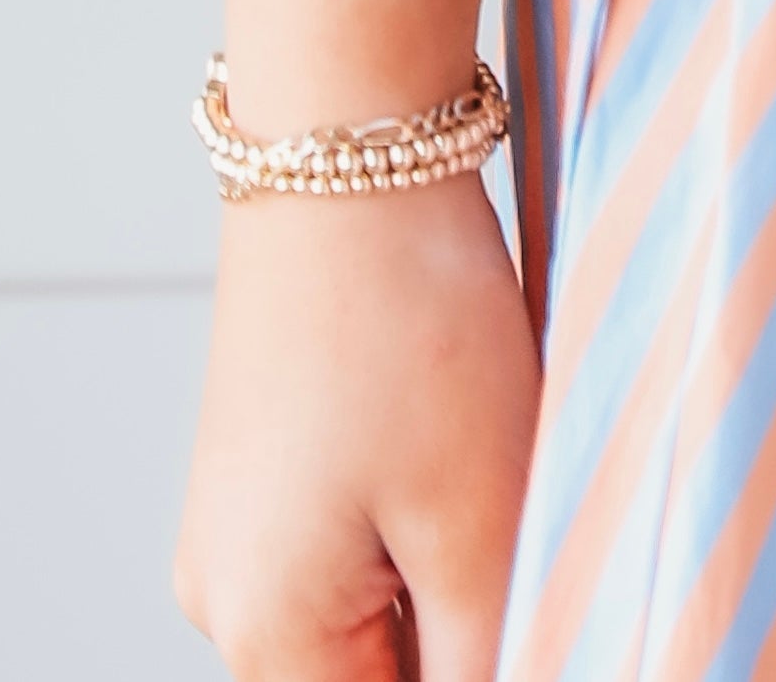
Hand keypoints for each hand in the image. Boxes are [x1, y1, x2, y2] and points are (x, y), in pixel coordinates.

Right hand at [175, 175, 537, 677]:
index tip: (546, 610)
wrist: (347, 146)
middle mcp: (229, 603)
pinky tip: (472, 455)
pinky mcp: (270, 474)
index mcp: (266, 637)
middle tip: (530, 537)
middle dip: (470, 640)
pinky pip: (357, 555)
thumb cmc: (407, 320)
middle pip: (373, 679)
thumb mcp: (479, 518)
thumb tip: (535, 678)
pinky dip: (427, 535)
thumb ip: (491, 657)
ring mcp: (242, 535)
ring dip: (455, 591)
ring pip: (374, 623)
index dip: (488, 676)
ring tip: (502, 488)